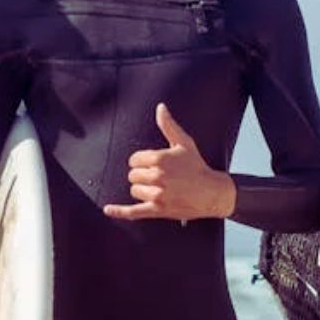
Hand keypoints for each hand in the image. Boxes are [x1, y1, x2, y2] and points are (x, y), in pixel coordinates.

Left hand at [101, 103, 236, 221]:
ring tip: (158, 188)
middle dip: (142, 175)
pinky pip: (133, 212)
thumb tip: (160, 107)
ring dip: (142, 189)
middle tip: (158, 177)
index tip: (153, 165)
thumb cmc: (197, 166)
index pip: (134, 160)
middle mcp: (157, 176)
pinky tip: (108, 209)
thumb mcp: (184, 143)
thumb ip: (168, 125)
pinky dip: (120, 211)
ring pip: (134, 190)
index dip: (141, 162)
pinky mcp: (158, 210)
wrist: (211, 192)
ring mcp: (157, 194)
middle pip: (132, 175)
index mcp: (160, 159)